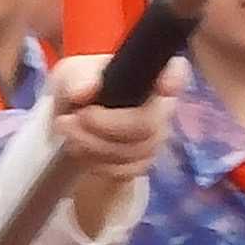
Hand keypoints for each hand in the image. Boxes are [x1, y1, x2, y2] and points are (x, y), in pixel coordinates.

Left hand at [44, 84, 167, 197]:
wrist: (74, 126)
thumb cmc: (80, 88)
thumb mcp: (71, 75)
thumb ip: (77, 79)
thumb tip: (85, 90)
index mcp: (150, 74)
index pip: (176, 74)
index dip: (174, 80)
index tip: (163, 85)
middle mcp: (161, 105)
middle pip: (147, 124)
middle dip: (106, 124)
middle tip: (78, 116)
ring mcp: (155, 136)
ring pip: (134, 151)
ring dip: (93, 143)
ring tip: (68, 128)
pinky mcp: (142, 162)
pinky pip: (126, 170)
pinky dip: (96, 161)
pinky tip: (80, 148)